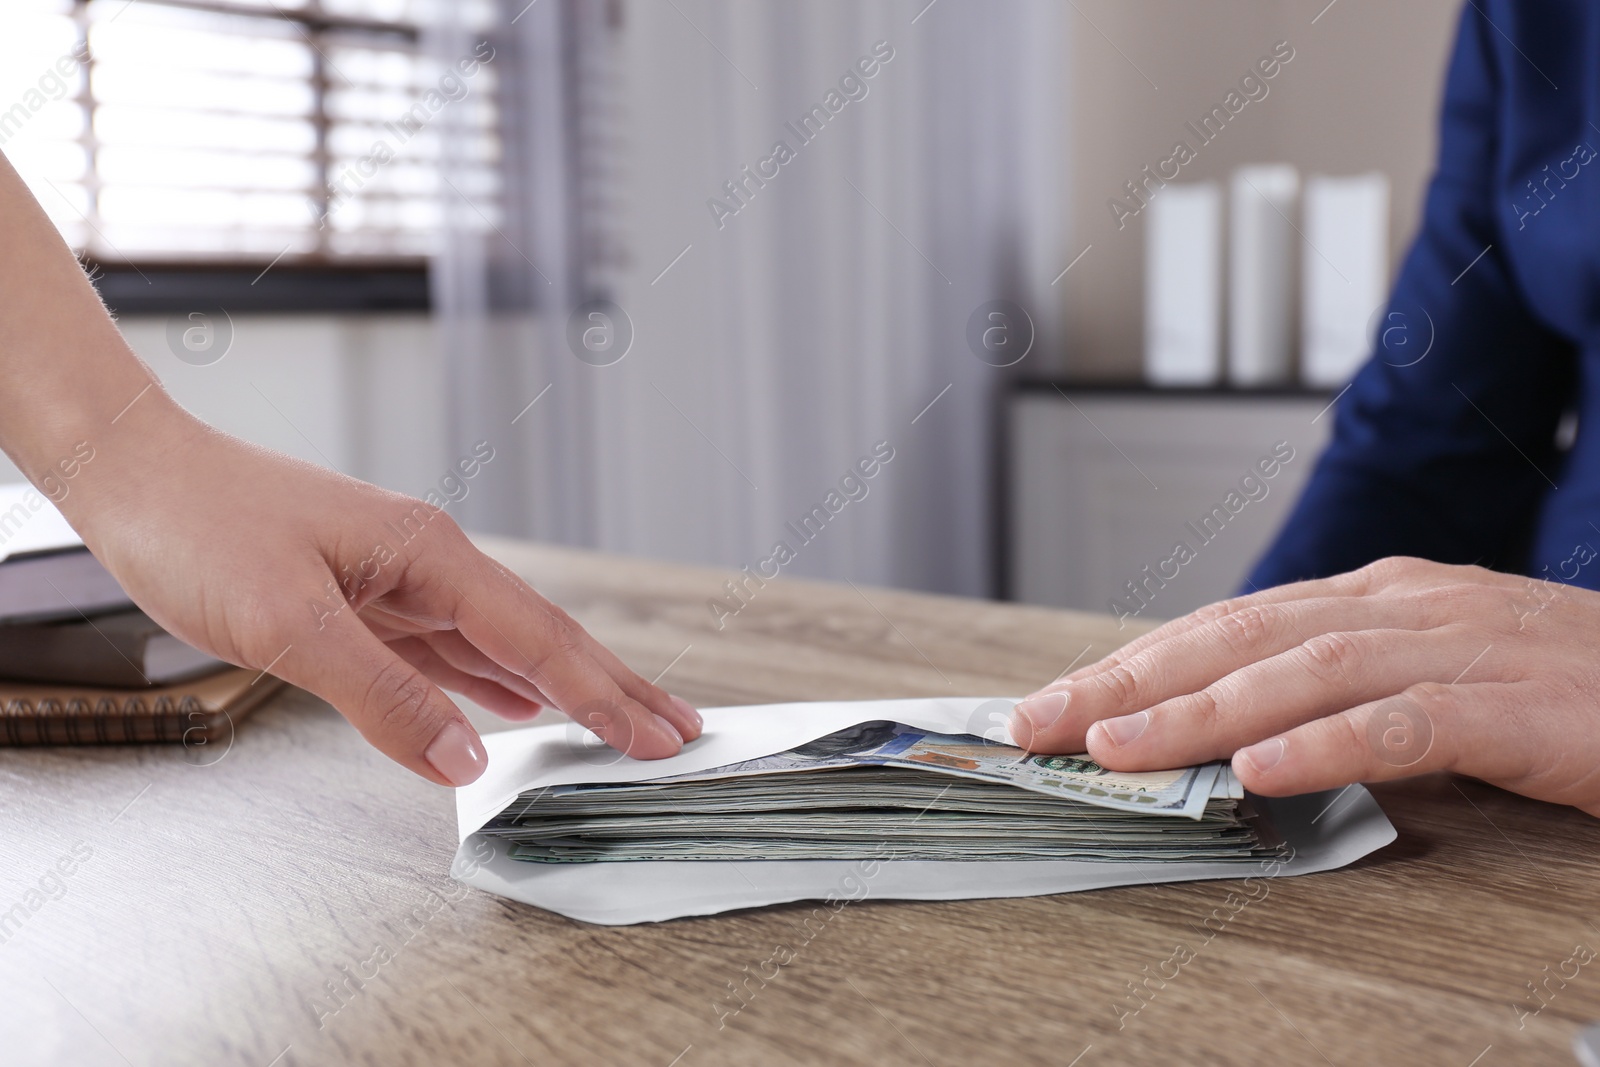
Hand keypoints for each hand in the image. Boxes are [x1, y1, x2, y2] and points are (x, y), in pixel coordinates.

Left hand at [62, 410, 701, 786]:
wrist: (132, 473)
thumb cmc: (200, 527)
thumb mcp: (289, 623)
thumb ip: (383, 695)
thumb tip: (466, 760)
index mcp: (430, 553)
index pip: (539, 637)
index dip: (602, 693)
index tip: (658, 737)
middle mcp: (429, 562)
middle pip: (542, 636)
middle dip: (612, 687)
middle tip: (676, 731)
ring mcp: (399, 580)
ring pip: (502, 646)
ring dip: (564, 687)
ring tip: (621, 722)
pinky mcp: (365, 600)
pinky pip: (450, 652)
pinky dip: (495, 683)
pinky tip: (516, 706)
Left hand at [1010, 557, 1599, 816]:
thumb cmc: (1562, 690)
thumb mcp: (1430, 680)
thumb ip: (1338, 695)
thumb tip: (1232, 736)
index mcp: (1375, 599)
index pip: (1225, 625)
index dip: (1131, 661)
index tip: (1053, 702)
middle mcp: (1403, 607)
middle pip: (1238, 635)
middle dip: (1129, 680)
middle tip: (1040, 723)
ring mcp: (1460, 648)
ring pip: (1303, 671)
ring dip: (1201, 712)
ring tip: (1121, 750)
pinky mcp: (1517, 706)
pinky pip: (1407, 723)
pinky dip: (1327, 745)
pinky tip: (1262, 771)